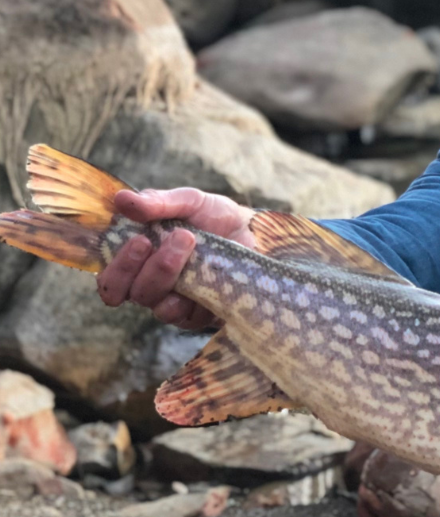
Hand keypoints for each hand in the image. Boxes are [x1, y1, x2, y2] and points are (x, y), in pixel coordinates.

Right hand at [95, 188, 255, 329]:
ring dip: (166, 272)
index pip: (108, 278)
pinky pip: (184, 316)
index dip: (115, 267)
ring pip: (154, 303)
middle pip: (123, 293)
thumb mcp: (189, 201)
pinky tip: (204, 272)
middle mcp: (147, 284)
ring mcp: (171, 301)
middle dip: (137, 267)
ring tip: (189, 241)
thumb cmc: (213, 217)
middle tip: (154, 240)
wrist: (253, 233)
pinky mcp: (195, 316)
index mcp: (136, 259)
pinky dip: (191, 294)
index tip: (138, 239)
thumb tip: (121, 200)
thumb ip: (157, 202)